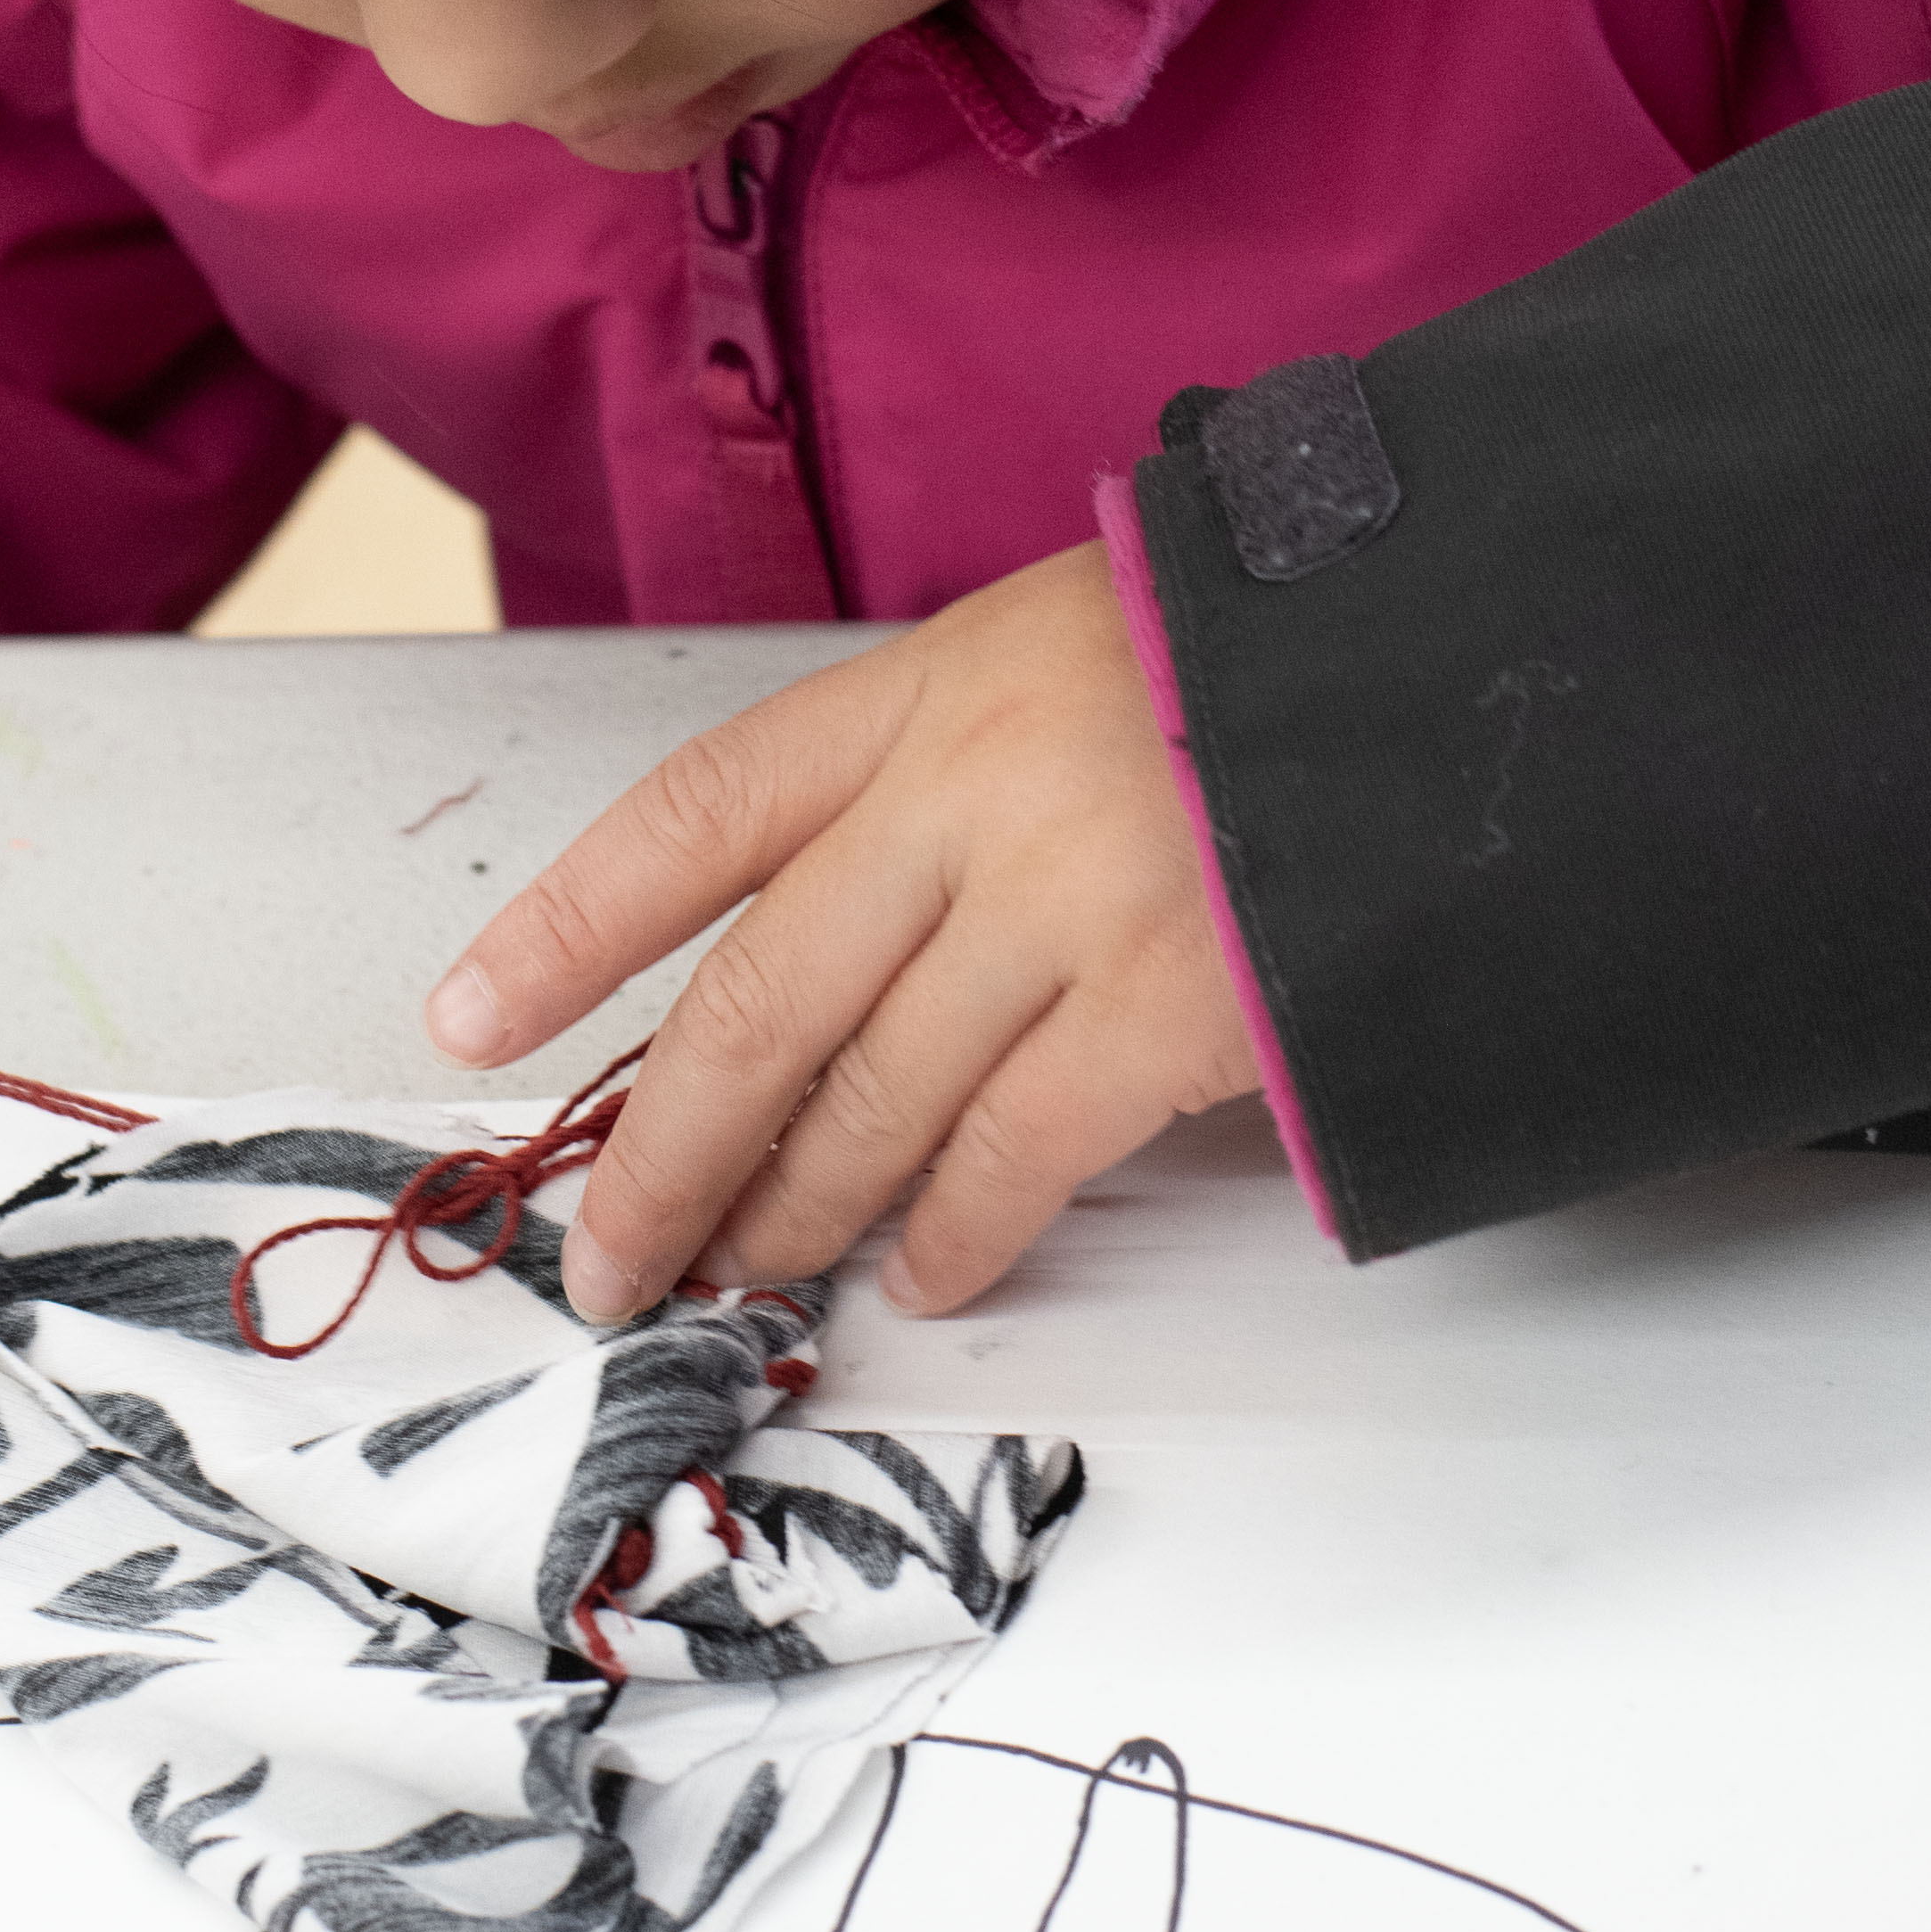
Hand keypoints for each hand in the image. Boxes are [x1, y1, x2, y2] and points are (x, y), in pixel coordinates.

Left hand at [423, 544, 1264, 1320]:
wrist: (1461, 662)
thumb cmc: (1263, 661)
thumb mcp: (1063, 653)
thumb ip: (942, 773)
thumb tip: (831, 946)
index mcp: (924, 694)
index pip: (691, 819)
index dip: (564, 929)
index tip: (469, 1018)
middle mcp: (966, 796)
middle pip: (752, 1007)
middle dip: (662, 1156)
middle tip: (607, 1258)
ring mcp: (1064, 903)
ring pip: (867, 1101)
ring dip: (792, 1214)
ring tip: (746, 1277)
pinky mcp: (1165, 1006)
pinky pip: (1012, 1155)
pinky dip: (951, 1232)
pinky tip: (920, 1273)